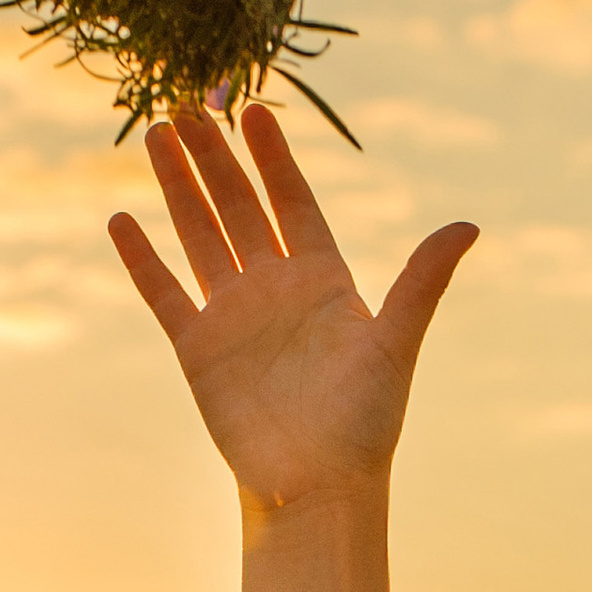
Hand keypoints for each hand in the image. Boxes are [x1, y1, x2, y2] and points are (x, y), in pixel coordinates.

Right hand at [110, 105, 475, 514]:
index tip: (254, 110)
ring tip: (157, 137)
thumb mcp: (396, 342)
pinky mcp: (198, 349)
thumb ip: (423, 280)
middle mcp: (275, 288)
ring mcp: (233, 315)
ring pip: (200, 236)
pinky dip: (143, 260)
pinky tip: (121, 220)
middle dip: (215, 159)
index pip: (294, 202)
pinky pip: (164, 294)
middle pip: (239, 207)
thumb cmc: (367, 421)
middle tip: (190, 105)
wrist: (319, 486)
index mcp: (323, 279)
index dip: (274, 158)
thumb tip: (470, 225)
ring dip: (178, 189)